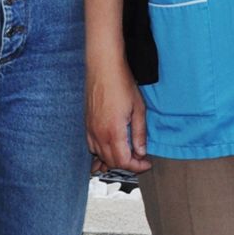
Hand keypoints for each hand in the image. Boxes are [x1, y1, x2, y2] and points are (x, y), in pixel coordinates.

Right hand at [86, 54, 150, 173]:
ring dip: (114, 159)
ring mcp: (90, 130)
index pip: (123, 161)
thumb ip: (139, 133)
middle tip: (140, 158)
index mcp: (113, 132)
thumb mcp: (138, 109)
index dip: (136, 166)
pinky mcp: (86, 124)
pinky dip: (102, 152)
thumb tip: (141, 152)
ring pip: (100, 156)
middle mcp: (98, 134)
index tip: (146, 164)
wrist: (103, 68)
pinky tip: (112, 146)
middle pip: (111, 162)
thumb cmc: (122, 84)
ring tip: (128, 154)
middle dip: (127, 164)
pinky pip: (92, 146)